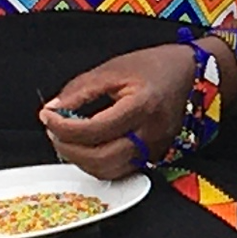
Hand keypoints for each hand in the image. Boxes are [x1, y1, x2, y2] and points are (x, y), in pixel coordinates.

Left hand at [39, 44, 196, 179]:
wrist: (188, 72)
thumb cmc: (153, 66)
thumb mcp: (112, 69)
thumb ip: (79, 90)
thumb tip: (53, 110)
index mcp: (142, 106)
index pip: (94, 129)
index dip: (63, 126)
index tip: (48, 116)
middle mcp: (150, 133)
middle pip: (101, 159)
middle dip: (69, 149)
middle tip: (54, 131)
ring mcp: (154, 148)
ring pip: (109, 171)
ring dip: (81, 160)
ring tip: (68, 139)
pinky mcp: (153, 155)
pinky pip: (119, 170)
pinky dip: (97, 163)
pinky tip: (87, 146)